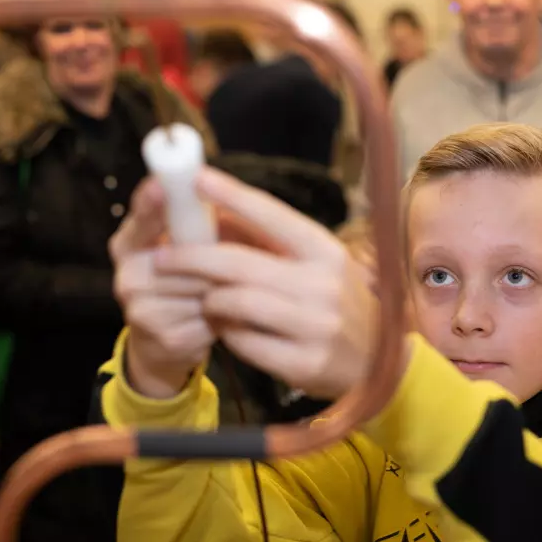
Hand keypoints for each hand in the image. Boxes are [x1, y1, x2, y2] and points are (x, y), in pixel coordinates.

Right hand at [110, 179, 215, 398]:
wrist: (163, 345)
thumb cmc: (180, 283)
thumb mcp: (179, 246)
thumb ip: (189, 220)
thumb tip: (215, 186)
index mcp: (127, 246)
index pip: (141, 220)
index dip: (153, 203)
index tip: (163, 186)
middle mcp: (126, 277)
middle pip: (186, 256)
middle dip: (214, 256)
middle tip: (231, 257)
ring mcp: (142, 311)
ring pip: (203, 286)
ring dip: (222, 285)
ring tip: (222, 288)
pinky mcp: (166, 339)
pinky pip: (212, 316)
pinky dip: (225, 314)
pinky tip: (220, 315)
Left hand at [155, 167, 379, 399]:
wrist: (379, 363)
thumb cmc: (339, 304)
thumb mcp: (319, 265)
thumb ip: (272, 242)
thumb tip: (218, 214)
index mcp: (326, 251)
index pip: (273, 216)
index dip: (232, 195)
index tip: (196, 178)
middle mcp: (324, 284)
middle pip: (240, 264)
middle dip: (192, 258)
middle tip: (161, 257)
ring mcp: (316, 326)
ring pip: (236, 303)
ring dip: (211, 300)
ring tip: (206, 300)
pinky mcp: (304, 363)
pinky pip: (244, 342)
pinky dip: (228, 332)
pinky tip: (230, 329)